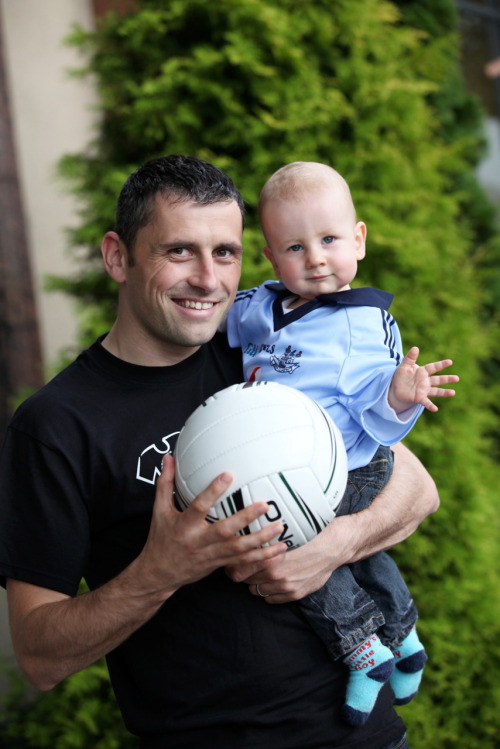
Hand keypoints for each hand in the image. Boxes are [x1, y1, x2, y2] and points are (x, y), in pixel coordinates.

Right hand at [138, 455, 287, 596]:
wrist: (160, 574)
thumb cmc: (161, 538)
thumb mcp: (159, 511)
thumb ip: (165, 483)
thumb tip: (168, 457)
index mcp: (184, 526)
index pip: (199, 506)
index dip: (213, 491)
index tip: (228, 475)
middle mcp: (199, 541)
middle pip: (225, 531)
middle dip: (245, 518)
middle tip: (264, 504)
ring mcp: (212, 554)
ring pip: (239, 548)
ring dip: (261, 539)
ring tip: (279, 526)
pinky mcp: (221, 563)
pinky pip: (245, 561)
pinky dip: (264, 555)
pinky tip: (281, 548)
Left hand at [227, 519, 349, 603]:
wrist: (332, 547)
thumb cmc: (307, 535)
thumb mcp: (282, 534)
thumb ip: (262, 541)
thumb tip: (244, 539)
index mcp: (269, 557)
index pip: (238, 570)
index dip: (232, 566)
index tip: (230, 562)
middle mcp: (274, 574)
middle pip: (245, 581)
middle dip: (242, 574)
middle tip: (243, 566)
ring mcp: (285, 586)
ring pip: (256, 591)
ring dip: (255, 583)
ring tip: (259, 573)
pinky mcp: (294, 594)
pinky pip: (271, 599)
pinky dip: (269, 592)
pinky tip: (272, 582)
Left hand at [389, 346, 458, 412]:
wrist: (395, 388)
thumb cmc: (401, 376)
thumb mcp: (404, 366)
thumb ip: (410, 358)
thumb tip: (416, 348)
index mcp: (423, 372)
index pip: (433, 367)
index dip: (441, 364)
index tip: (450, 361)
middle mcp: (426, 381)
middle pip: (438, 380)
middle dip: (447, 379)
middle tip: (457, 378)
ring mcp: (423, 390)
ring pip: (436, 391)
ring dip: (444, 392)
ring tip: (453, 393)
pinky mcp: (419, 398)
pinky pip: (426, 402)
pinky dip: (430, 405)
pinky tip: (435, 409)